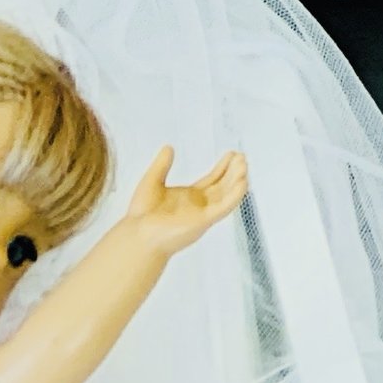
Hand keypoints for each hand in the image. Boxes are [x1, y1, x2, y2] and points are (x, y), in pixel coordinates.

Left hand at [119, 146, 246, 255]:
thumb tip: (169, 147)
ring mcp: (203, 214)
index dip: (223, 168)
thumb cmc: (141, 214)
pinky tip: (242, 182)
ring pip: (227, 195)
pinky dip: (235, 195)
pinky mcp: (204, 221)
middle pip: (223, 186)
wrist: (137, 235)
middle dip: (233, 172)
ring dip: (237, 180)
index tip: (232, 154)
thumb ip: (162, 165)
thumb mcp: (152, 182)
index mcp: (190, 198)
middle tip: (242, 157)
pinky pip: (224, 207)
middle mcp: (200, 206)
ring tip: (244, 164)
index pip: (212, 180)